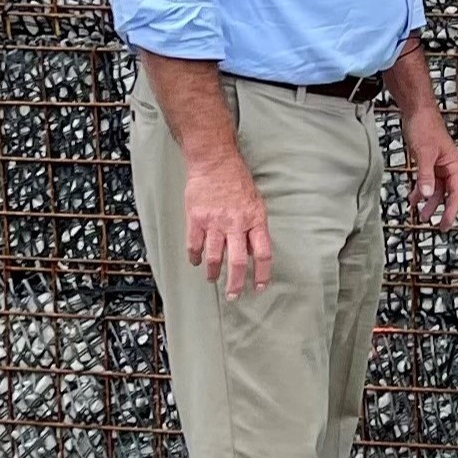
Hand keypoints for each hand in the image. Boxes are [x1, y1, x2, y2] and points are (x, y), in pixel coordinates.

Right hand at [183, 154, 272, 299]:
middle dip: (235, 283)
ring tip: (212, 279)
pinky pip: (194, 245)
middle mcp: (236, 223)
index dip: (262, 273)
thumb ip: (255, 228)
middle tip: (233, 295)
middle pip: (237, 261)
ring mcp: (215, 221)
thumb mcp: (256, 203)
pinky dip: (195, 257)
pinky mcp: (196, 218)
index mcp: (255, 220)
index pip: (263, 253)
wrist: (215, 162)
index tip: (259, 287)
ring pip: (214, 257)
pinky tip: (196, 262)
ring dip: (213, 272)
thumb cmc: (237, 182)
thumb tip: (253, 253)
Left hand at [403, 109, 457, 229]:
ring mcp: (438, 164)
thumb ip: (426, 176)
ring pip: (435, 188)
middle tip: (435, 225)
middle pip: (446, 193)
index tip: (445, 225)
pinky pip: (426, 180)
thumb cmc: (424, 126)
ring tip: (419, 214)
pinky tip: (413, 198)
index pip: (455, 193)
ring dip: (428, 201)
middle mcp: (448, 166)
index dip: (451, 210)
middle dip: (439, 209)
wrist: (416, 110)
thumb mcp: (424, 153)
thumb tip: (429, 196)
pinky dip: (420, 190)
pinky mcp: (428, 161)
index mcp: (453, 164)